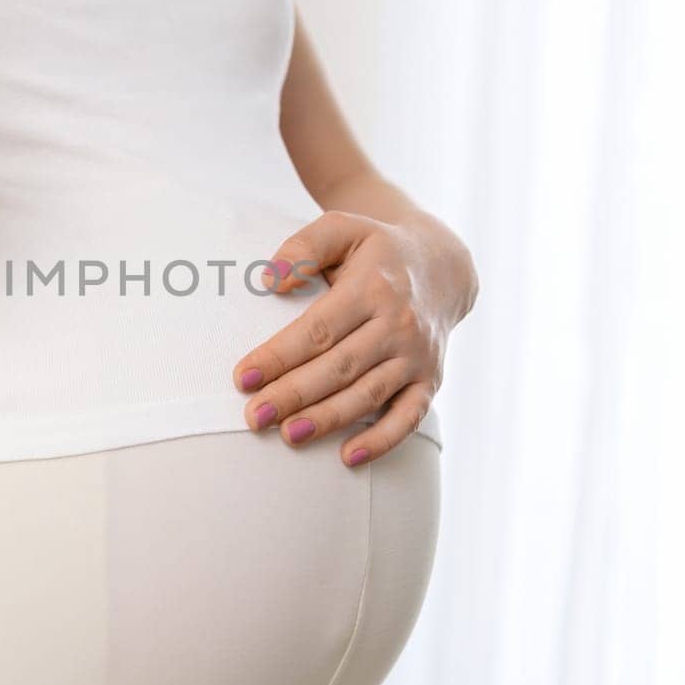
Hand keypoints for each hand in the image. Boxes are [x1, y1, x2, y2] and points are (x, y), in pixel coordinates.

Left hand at [232, 211, 472, 466]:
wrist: (442, 266)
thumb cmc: (377, 248)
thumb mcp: (343, 227)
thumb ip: (304, 247)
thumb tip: (271, 280)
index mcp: (372, 287)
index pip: (318, 329)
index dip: (279, 356)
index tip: (242, 378)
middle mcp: (398, 324)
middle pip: (339, 367)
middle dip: (294, 394)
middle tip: (254, 417)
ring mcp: (416, 356)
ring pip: (368, 395)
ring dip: (327, 419)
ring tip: (288, 436)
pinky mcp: (430, 379)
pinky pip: (408, 416)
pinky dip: (382, 440)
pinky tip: (348, 457)